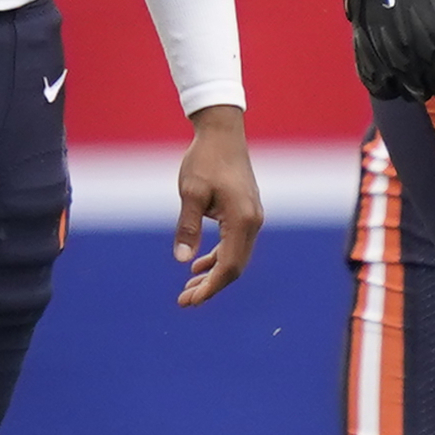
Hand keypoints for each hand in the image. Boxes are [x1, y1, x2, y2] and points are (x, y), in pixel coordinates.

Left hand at [172, 105, 263, 305]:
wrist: (222, 133)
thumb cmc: (204, 159)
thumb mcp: (190, 193)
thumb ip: (187, 227)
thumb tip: (182, 260)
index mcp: (242, 220)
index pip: (229, 266)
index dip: (210, 288)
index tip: (190, 302)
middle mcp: (253, 222)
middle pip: (235, 267)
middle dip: (211, 287)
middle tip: (184, 301)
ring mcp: (252, 217)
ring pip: (235, 257)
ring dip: (213, 274)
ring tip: (188, 288)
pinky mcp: (246, 212)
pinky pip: (234, 244)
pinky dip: (217, 257)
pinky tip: (197, 265)